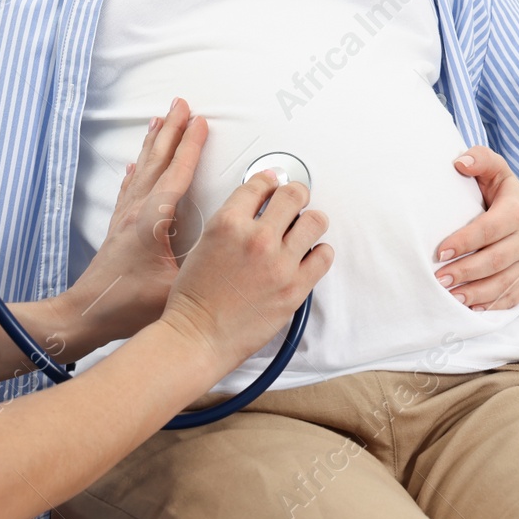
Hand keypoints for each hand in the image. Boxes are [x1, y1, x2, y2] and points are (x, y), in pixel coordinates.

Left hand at [63, 97, 205, 344]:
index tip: (201, 121)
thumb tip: (232, 253)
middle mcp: (137, 211)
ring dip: (154, 141)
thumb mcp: (175, 289)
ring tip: (160, 118)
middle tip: (181, 104)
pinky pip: (130, 186)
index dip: (191, 145)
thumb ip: (204, 268)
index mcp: (153, 220)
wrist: (85, 315)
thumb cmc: (126, 305)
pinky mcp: (118, 227)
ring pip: (143, 167)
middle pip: (158, 159)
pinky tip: (135, 163)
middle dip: (172, 129)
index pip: (177, 172)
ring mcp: (125, 217)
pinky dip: (137, 169)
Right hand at [159, 168, 331, 374]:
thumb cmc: (194, 298)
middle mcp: (256, 238)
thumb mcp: (203, 243)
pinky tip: (307, 256)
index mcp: (228, 223)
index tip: (273, 185)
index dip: (268, 182)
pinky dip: (319, 252)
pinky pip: (324, 256)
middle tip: (294, 200)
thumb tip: (255, 208)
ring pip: (316, 221)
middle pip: (293, 194)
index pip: (260, 184)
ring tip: (304, 229)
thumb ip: (231, 222)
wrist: (197, 337)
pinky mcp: (295, 288)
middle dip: (294, 194)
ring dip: (310, 222)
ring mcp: (279, 263)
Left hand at [434, 145, 518, 310]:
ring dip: (475, 293)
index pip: (489, 229)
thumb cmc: (506, 194)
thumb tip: (459, 163)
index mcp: (516, 212)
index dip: (465, 242)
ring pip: (503, 284)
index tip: (440, 252)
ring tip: (450, 298)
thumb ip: (480, 158)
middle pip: (494, 261)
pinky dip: (491, 306)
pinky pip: (511, 298)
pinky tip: (469, 308)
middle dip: (465, 272)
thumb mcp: (497, 170)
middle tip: (438, 279)